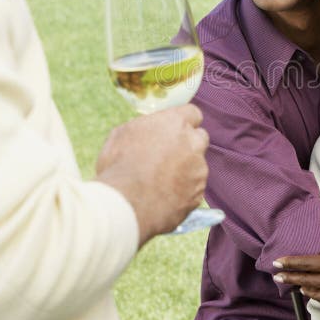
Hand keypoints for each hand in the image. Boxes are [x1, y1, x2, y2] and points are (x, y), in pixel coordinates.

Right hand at [96, 104, 208, 246]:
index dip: (183, 122)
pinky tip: (164, 197)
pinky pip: (193, 189)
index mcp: (175, 123)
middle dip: (188, 144)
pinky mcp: (199, 193)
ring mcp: (199, 170)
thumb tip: (148, 131)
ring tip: (160, 182)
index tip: (174, 130)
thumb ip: (145, 128)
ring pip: (198, 166)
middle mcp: (193, 143)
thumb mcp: (123, 134)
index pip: (192, 113)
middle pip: (200, 138)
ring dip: (185, 170)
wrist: (127, 205)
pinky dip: (183, 191)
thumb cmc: (119, 166)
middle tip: (169, 155)